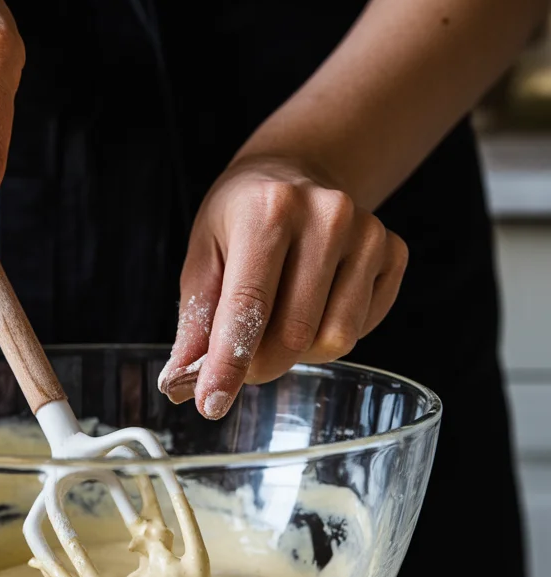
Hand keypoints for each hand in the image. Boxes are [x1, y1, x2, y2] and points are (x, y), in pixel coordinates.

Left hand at [158, 156, 408, 417]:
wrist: (297, 171)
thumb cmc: (242, 217)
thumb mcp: (203, 255)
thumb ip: (196, 320)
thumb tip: (183, 383)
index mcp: (268, 210)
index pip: (248, 307)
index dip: (229, 365)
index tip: (212, 405)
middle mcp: (326, 215)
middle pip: (296, 334)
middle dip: (262, 364)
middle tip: (242, 360)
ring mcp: (368, 233)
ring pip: (336, 339)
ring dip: (299, 351)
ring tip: (279, 319)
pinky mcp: (394, 252)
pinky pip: (364, 328)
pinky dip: (331, 333)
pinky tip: (315, 301)